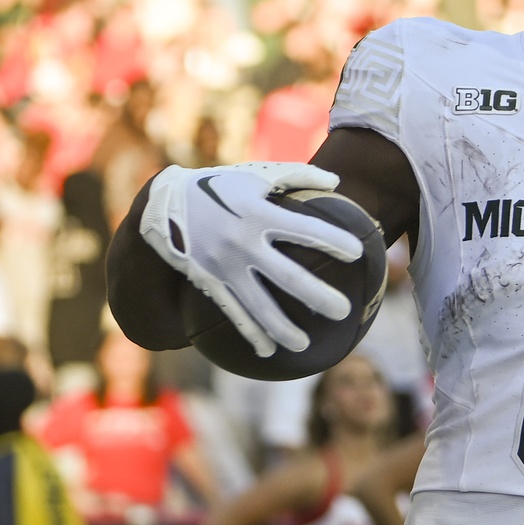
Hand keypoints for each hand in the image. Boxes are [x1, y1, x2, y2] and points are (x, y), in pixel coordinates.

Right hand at [139, 162, 363, 356]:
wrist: (165, 204)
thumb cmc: (221, 186)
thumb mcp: (256, 174)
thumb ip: (297, 175)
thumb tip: (337, 181)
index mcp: (258, 213)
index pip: (304, 229)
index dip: (332, 241)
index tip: (358, 253)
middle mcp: (243, 242)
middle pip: (286, 275)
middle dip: (316, 295)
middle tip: (343, 311)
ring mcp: (225, 266)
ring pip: (258, 304)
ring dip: (282, 327)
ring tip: (305, 345)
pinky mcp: (210, 282)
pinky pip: (233, 312)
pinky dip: (250, 333)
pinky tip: (268, 350)